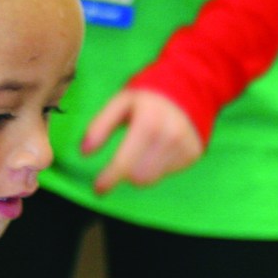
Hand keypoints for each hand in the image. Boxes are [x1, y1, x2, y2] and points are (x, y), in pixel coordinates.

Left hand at [82, 89, 202, 194]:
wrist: (188, 89)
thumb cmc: (147, 98)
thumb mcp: (119, 103)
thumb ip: (99, 126)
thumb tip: (84, 153)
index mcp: (148, 123)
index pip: (125, 163)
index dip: (109, 179)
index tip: (98, 189)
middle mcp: (169, 137)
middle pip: (138, 177)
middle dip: (125, 173)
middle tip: (123, 158)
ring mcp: (184, 148)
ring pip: (151, 179)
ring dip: (140, 171)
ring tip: (141, 149)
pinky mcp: (192, 155)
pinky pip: (166, 174)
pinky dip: (157, 166)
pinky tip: (158, 148)